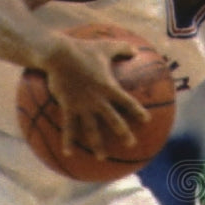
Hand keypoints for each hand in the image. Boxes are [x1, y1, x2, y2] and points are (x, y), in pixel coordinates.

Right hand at [45, 36, 149, 158]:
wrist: (58, 54)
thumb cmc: (83, 49)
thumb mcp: (105, 46)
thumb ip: (123, 48)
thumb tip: (137, 51)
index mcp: (108, 87)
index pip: (127, 102)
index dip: (137, 111)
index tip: (146, 121)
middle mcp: (97, 100)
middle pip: (113, 120)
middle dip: (123, 133)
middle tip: (131, 145)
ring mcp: (82, 105)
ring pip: (92, 129)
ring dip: (97, 144)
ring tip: (102, 158)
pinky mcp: (68, 106)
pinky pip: (68, 127)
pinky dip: (68, 141)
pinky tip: (68, 154)